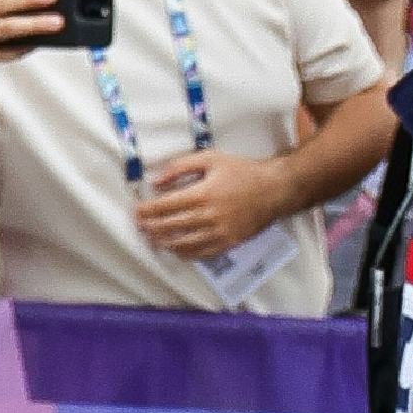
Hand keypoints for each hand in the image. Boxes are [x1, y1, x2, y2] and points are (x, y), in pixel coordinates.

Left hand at [136, 150, 282, 259]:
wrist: (274, 190)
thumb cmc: (242, 171)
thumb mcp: (211, 158)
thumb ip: (181, 166)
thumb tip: (157, 181)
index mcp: (203, 194)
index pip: (166, 206)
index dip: (148, 210)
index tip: (138, 211)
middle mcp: (209, 216)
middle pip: (171, 226)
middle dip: (152, 227)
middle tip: (141, 227)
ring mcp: (219, 232)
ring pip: (184, 243)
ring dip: (165, 243)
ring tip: (154, 240)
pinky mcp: (229, 243)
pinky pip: (202, 253)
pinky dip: (186, 254)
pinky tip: (177, 250)